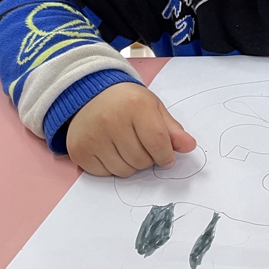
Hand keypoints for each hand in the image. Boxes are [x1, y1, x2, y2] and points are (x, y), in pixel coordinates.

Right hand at [66, 83, 195, 176]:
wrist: (90, 94)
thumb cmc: (127, 102)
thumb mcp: (153, 108)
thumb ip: (172, 129)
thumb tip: (189, 146)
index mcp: (136, 106)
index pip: (158, 143)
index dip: (166, 155)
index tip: (167, 157)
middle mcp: (111, 121)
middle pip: (141, 160)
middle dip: (148, 158)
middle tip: (141, 144)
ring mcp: (93, 137)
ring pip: (124, 171)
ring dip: (131, 165)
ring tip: (125, 146)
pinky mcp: (79, 151)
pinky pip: (104, 174)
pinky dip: (112, 167)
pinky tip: (109, 149)